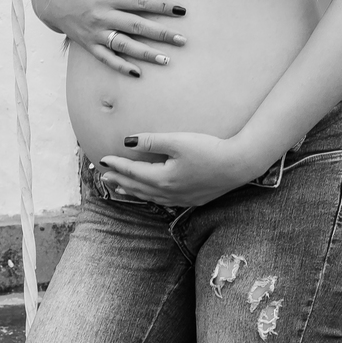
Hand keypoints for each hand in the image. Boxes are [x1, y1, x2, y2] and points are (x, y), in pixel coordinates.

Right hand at [31, 0, 186, 76]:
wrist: (52, 0)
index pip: (140, 2)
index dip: (162, 6)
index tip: (182, 11)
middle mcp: (102, 16)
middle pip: (137, 25)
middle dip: (162, 34)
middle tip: (182, 40)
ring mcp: (95, 33)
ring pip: (124, 45)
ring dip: (146, 53)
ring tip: (167, 60)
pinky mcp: (89, 45)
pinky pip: (106, 59)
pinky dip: (121, 67)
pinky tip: (138, 73)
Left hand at [99, 132, 259, 207]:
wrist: (238, 165)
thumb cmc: (210, 150)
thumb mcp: (178, 141)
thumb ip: (152, 141)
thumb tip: (127, 141)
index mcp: (163, 179)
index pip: (133, 172)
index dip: (117, 165)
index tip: (103, 159)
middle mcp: (169, 193)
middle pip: (138, 187)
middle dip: (120, 180)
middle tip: (104, 176)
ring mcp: (181, 199)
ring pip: (149, 197)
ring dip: (132, 191)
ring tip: (119, 188)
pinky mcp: (192, 200)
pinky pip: (163, 201)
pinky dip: (150, 197)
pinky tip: (150, 195)